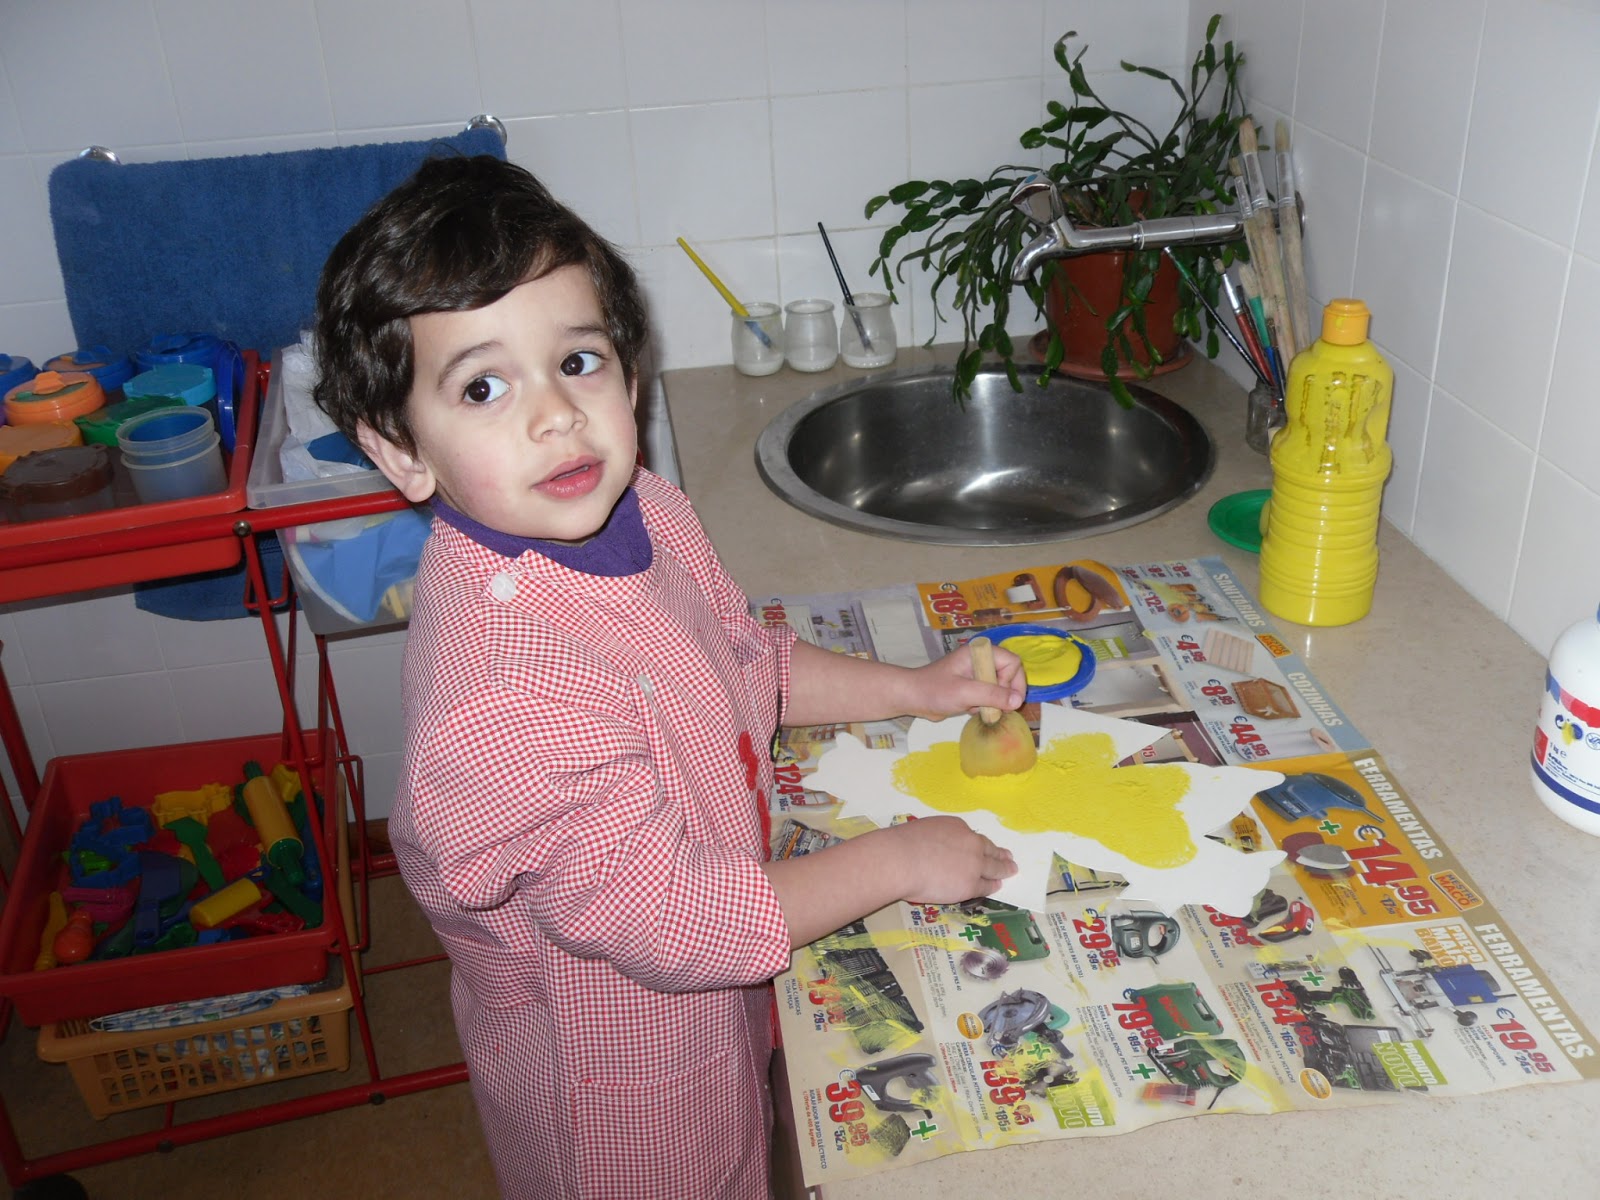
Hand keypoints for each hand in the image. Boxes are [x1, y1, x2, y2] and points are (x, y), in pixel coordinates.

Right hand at [881, 816, 1015, 904]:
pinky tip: (997, 885)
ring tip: (1011, 870)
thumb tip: (934, 849)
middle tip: (1008, 856)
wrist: (901, 860)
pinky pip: (986, 886)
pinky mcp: (970, 884)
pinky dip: (993, 885)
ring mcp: (973, 864)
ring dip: (1004, 868)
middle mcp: (970, 843)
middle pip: (989, 849)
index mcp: (957, 826)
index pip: (972, 837)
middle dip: (1000, 854)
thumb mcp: (923, 831)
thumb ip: (936, 839)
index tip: (983, 847)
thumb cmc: (903, 844)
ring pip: (994, 867)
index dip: (979, 844)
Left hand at [900, 643, 1026, 720]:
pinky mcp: (972, 686)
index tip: (1004, 699)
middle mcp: (981, 660)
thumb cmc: (935, 690)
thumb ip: (993, 695)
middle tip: (992, 708)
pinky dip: (984, 705)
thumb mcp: (965, 693)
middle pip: (1010, 676)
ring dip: (992, 702)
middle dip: (1002, 695)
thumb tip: (1018, 701)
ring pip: (1001, 689)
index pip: (1013, 662)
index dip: (1013, 682)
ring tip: (974, 707)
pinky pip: (990, 696)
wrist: (912, 698)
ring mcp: (977, 673)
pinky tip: (968, 708)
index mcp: (980, 652)